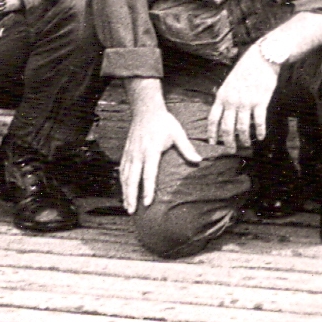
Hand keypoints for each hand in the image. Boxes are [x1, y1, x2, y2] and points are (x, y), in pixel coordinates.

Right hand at [120, 97, 201, 212]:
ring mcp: (130, 154)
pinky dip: (122, 183)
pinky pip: (122, 171)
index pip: (149, 174)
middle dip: (132, 196)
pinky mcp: (126, 153)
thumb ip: (187, 148)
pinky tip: (124, 192)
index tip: (147, 203)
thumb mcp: (177, 133)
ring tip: (127, 207)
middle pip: (133, 180)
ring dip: (125, 193)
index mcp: (151, 151)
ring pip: (125, 177)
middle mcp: (138, 154)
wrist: (145, 110)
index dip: (147, 190)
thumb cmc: (164, 122)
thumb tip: (199, 160)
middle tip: (132, 211)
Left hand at [207, 45, 280, 150]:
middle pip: (226, 127)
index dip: (212, 133)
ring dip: (243, 139)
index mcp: (222, 96)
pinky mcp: (260, 102)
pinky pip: (258, 122)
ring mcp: (246, 102)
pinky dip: (259, 131)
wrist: (262, 58)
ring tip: (246, 145)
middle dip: (227, 142)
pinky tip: (261, 137)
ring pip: (241, 128)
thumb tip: (222, 111)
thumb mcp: (229, 82)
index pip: (213, 119)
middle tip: (230, 150)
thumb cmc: (246, 69)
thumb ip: (225, 96)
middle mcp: (232, 101)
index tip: (212, 143)